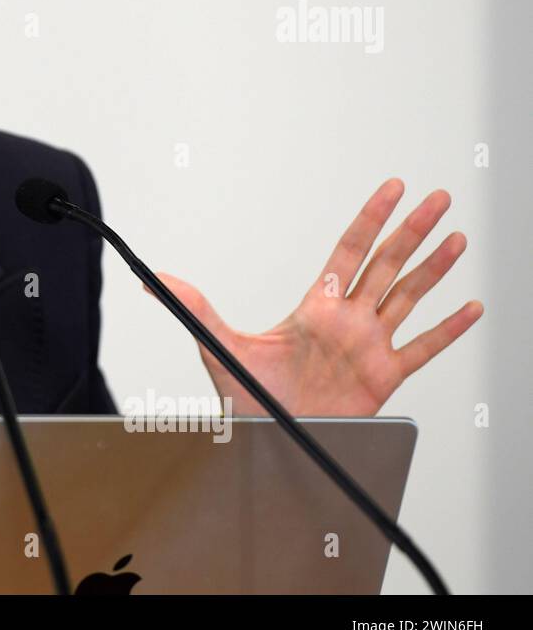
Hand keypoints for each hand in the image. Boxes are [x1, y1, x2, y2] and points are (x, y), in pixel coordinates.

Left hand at [149, 179, 482, 416]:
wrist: (267, 440)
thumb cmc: (247, 396)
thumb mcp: (218, 346)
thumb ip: (195, 308)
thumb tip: (159, 279)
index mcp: (315, 308)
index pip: (349, 251)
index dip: (371, 218)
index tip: (392, 189)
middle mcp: (347, 321)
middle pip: (386, 264)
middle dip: (412, 231)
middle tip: (438, 198)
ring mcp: (369, 347)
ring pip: (409, 297)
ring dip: (434, 269)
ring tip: (457, 238)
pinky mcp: (384, 379)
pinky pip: (423, 350)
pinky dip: (448, 331)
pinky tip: (470, 309)